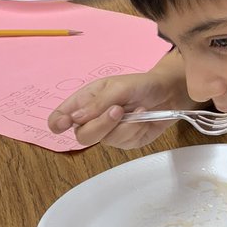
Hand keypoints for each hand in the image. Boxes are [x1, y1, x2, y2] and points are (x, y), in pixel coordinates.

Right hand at [47, 53, 191, 148]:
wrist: (168, 92)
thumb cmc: (140, 85)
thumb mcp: (118, 87)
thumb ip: (98, 103)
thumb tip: (74, 119)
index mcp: (85, 101)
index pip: (60, 116)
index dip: (58, 123)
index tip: (62, 125)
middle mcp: (93, 118)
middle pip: (82, 135)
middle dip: (100, 124)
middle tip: (117, 110)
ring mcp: (109, 132)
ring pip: (105, 140)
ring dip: (123, 124)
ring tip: (136, 109)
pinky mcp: (126, 141)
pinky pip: (124, 142)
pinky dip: (135, 128)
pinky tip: (142, 115)